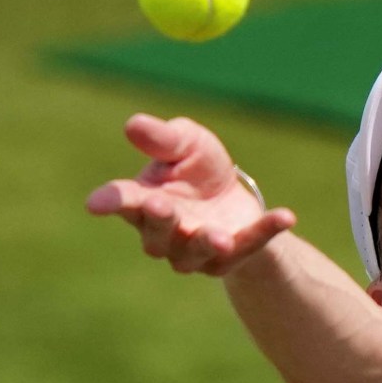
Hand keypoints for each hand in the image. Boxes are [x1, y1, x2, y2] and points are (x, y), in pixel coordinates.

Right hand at [86, 114, 295, 274]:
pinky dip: (266, 232)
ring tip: (220, 236)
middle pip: (156, 234)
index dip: (110, 201)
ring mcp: (196, 252)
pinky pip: (249, 247)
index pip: (122, 201)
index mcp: (143, 202)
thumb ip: (162, 138)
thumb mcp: (185, 143)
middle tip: (161, 205)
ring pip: (195, 253)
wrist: (231, 199)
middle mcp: (164, 234)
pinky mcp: (231, 258)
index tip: (96, 203)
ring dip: (207, 242)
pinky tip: (286, 216)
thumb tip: (134, 124)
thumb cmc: (198, 168)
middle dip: (160, 220)